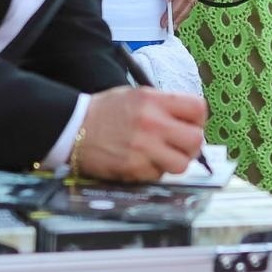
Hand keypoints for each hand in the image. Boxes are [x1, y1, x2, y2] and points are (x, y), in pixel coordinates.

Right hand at [76, 87, 207, 180]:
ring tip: (161, 156)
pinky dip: (154, 171)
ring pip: (182, 164)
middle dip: (191, 145)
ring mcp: (143, 148)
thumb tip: (189, 121)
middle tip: (179, 145)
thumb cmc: (105, 111)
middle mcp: (152, 123)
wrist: (73, 127)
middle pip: (196, 140)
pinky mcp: (134, 168)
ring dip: (175, 162)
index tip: (190, 124)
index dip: (198, 119)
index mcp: (154, 100)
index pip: (198, 108)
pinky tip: (141, 162)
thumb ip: (164, 106)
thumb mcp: (136, 95)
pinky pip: (159, 175)